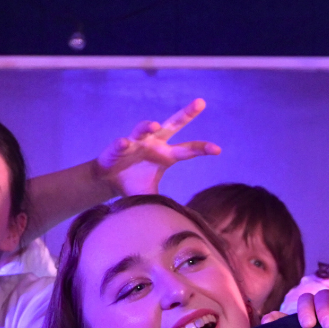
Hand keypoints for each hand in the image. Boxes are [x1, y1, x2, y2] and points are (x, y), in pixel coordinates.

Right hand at [96, 99, 220, 195]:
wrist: (110, 181)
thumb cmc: (135, 185)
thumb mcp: (153, 196)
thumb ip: (166, 206)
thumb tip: (181, 225)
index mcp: (167, 155)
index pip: (189, 150)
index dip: (202, 148)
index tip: (218, 149)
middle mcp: (155, 143)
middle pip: (173, 125)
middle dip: (186, 114)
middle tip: (201, 102)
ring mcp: (137, 142)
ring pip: (143, 129)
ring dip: (147, 126)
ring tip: (153, 124)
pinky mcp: (119, 147)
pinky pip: (120, 144)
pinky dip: (121, 144)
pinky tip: (123, 143)